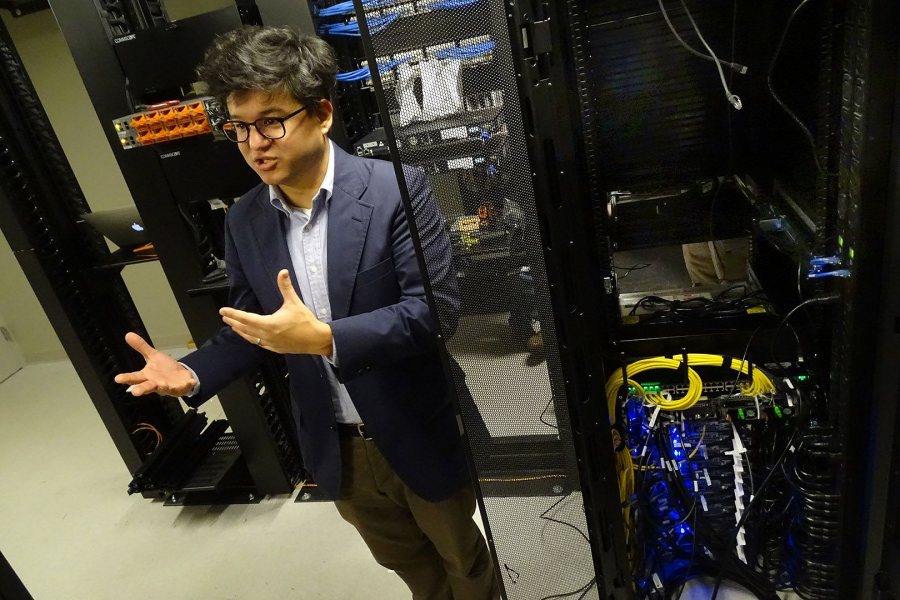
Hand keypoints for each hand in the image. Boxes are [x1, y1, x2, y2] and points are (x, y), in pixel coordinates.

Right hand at [114, 332, 196, 396]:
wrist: (180, 375)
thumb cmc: (163, 369)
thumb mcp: (153, 356)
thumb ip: (141, 347)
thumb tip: (128, 334)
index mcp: (147, 376)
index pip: (135, 378)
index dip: (126, 378)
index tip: (117, 379)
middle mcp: (156, 383)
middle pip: (147, 387)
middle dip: (141, 389)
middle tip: (135, 392)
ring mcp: (168, 387)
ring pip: (164, 389)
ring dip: (163, 387)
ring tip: (162, 384)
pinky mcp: (180, 387)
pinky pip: (184, 387)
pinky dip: (187, 384)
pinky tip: (190, 381)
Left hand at [219, 269, 333, 355]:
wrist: (316, 339)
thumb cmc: (305, 322)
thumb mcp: (294, 303)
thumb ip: (286, 287)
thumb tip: (283, 272)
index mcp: (269, 324)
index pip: (246, 318)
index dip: (233, 314)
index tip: (223, 311)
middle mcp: (267, 335)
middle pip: (245, 329)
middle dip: (233, 322)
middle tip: (224, 317)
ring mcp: (270, 343)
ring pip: (250, 338)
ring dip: (240, 331)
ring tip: (233, 327)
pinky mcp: (275, 348)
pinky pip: (259, 343)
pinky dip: (251, 338)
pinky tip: (250, 336)